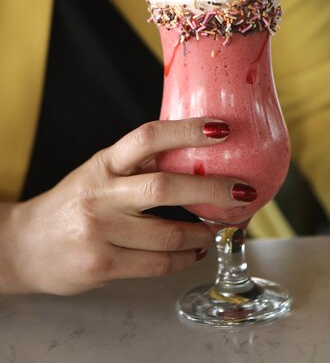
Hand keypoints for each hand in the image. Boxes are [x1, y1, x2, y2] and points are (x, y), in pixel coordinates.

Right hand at [5, 118, 252, 295]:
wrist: (25, 245)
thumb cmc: (73, 203)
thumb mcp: (99, 172)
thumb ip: (137, 164)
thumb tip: (192, 152)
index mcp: (105, 163)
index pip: (148, 137)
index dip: (187, 130)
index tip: (222, 128)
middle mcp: (101, 193)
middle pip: (165, 187)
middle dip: (211, 189)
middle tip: (241, 191)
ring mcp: (100, 230)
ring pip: (167, 234)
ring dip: (202, 233)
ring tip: (218, 227)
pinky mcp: (102, 264)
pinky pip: (156, 264)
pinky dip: (184, 259)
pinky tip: (195, 253)